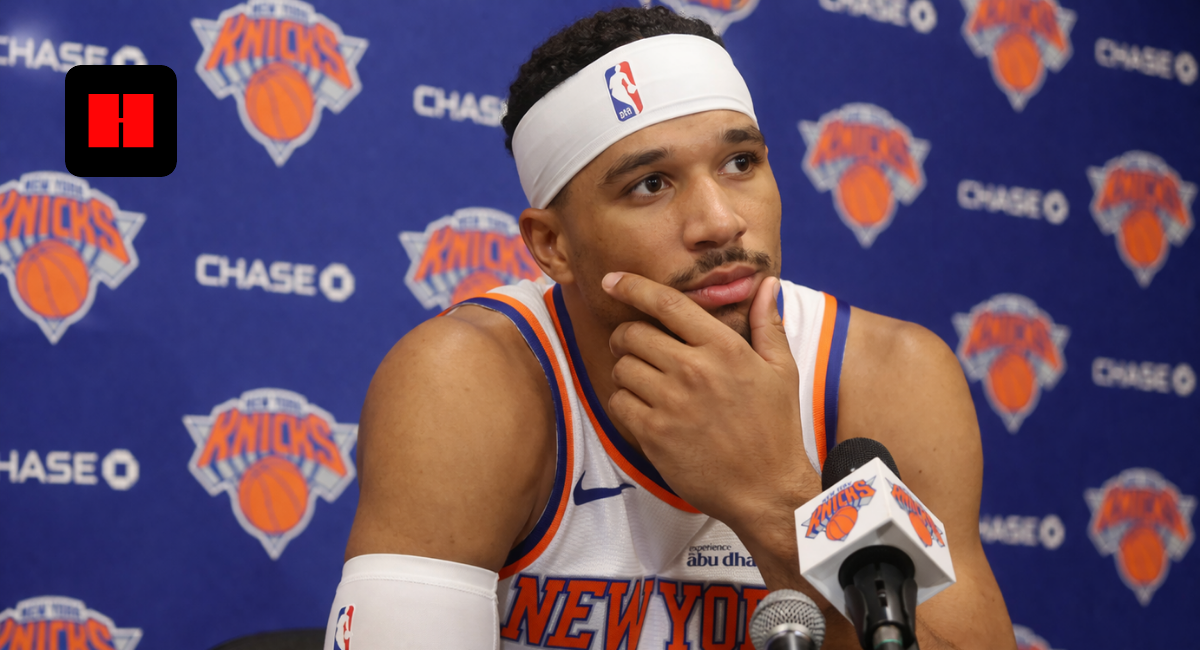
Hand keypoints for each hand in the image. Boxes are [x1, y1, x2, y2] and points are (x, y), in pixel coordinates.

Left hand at [602, 272, 819, 540]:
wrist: (767, 491)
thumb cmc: (776, 429)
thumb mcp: (782, 371)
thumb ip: (767, 324)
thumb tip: (765, 283)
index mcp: (724, 348)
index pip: (666, 303)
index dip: (632, 286)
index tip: (612, 280)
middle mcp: (694, 370)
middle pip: (633, 334)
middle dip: (626, 336)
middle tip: (634, 346)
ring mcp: (671, 403)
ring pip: (621, 367)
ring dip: (625, 370)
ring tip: (644, 380)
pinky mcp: (654, 435)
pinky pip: (618, 402)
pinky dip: (624, 401)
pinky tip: (644, 408)